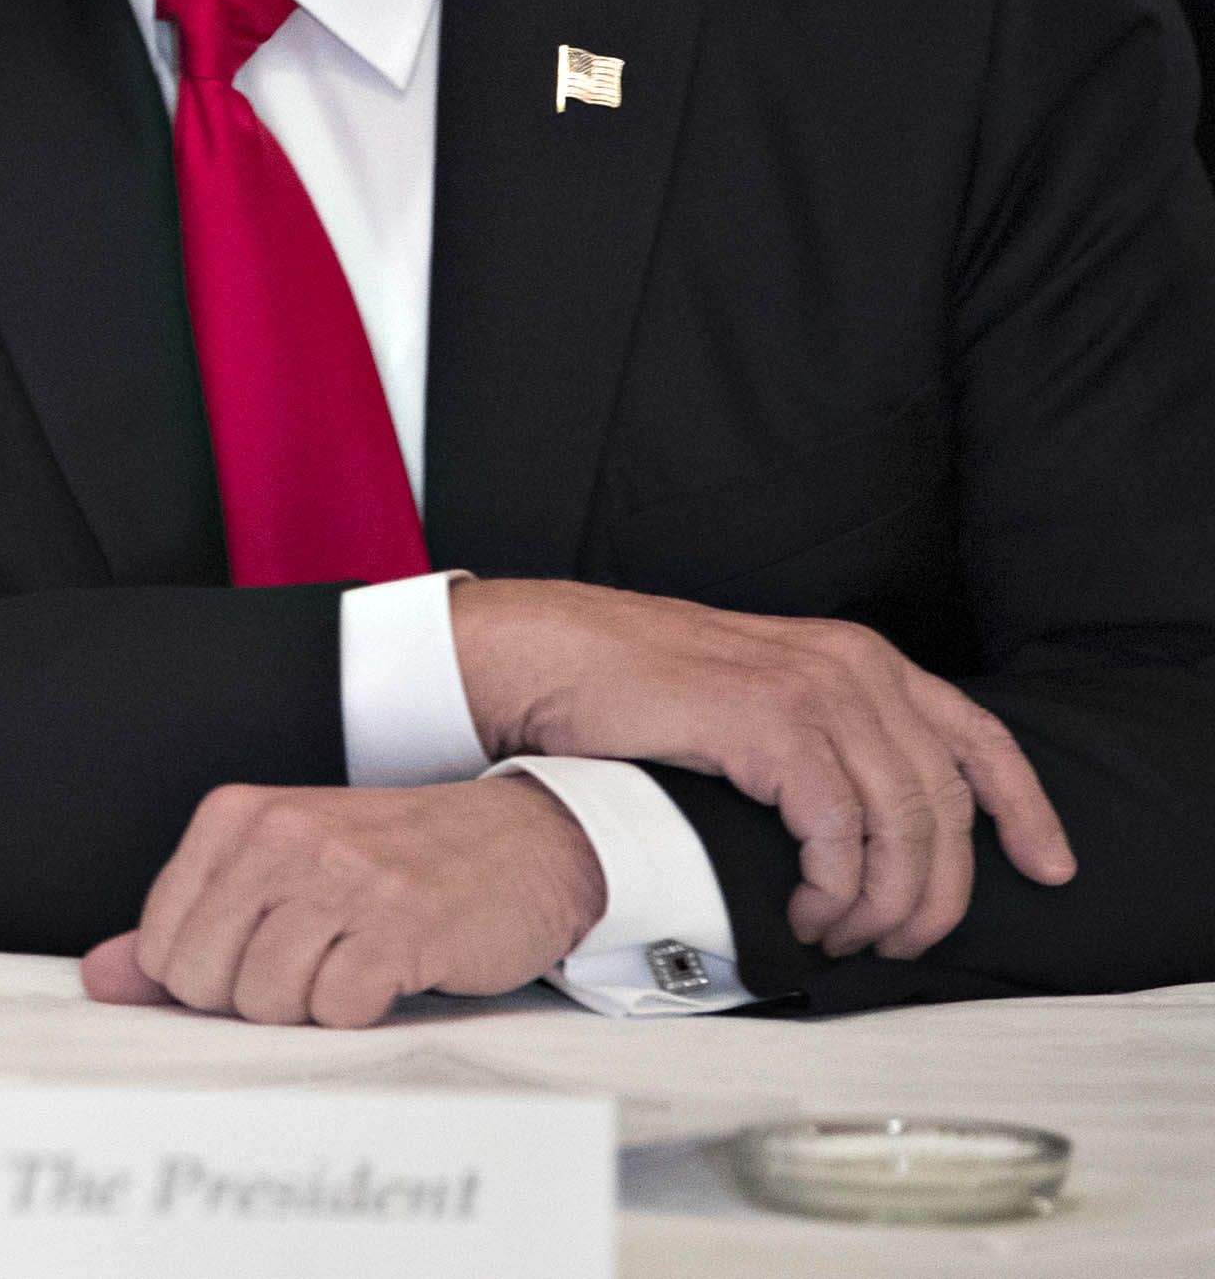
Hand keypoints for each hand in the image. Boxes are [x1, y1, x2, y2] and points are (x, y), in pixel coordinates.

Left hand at [80, 777, 603, 1028]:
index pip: (160, 944)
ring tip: (352, 962)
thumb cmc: (391, 864)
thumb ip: (188, 925)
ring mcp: (340, 877)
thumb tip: (101, 980)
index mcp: (234, 817)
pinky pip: (336, 1011)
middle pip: (205, 981)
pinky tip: (389, 973)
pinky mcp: (399, 924)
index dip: (205, 978)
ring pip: (266, 1002)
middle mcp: (279, 836)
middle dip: (253, 999)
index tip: (258, 957)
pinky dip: (360, 1012)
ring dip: (311, 1007)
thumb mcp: (279, 873)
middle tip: (313, 965)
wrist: (523, 840)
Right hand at [452, 578, 1072, 958]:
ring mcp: (814, 691)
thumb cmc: (639, 689)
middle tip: (902, 944)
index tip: (1050, 870)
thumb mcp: (761, 699)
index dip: (1026, 811)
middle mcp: (854, 668)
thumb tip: (879, 829)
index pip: (979, 739)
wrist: (550, 658)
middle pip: (948, 804)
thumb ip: (827, 738)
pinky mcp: (771, 724)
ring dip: (884, 903)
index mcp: (862, 659)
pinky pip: (839, 832)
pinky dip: (835, 888)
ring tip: (843, 936)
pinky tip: (807, 912)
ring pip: (903, 827)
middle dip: (939, 893)